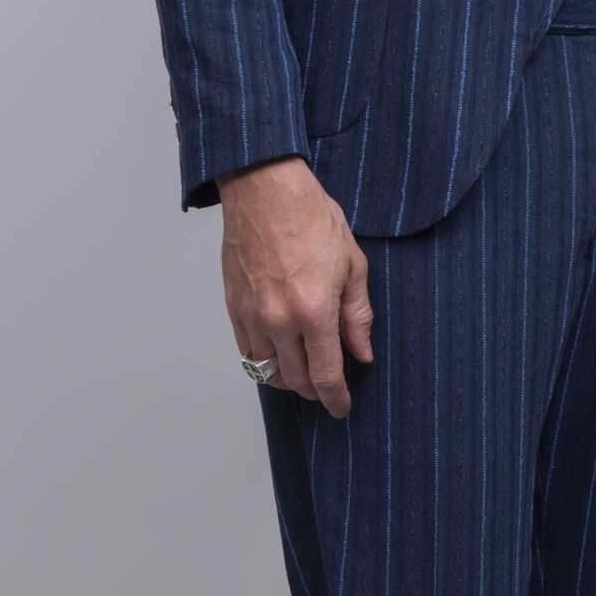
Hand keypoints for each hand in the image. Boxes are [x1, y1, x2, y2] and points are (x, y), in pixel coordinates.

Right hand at [215, 156, 372, 415]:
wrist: (264, 188)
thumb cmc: (309, 216)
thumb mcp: (351, 263)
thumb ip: (358, 314)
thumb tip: (362, 351)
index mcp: (313, 310)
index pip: (325, 375)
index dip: (336, 398)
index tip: (341, 407)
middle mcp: (279, 320)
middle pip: (296, 381)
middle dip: (315, 389)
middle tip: (329, 382)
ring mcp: (252, 315)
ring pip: (268, 372)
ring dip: (289, 378)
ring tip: (304, 368)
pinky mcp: (234, 306)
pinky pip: (247, 352)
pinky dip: (265, 360)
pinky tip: (279, 351)